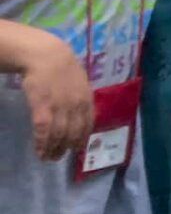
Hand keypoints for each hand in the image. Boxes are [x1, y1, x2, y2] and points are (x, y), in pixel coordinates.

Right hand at [19, 38, 92, 160]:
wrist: (47, 55)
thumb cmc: (62, 68)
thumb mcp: (80, 83)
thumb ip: (82, 99)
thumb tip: (82, 116)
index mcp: (88, 100)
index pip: (88, 126)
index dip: (81, 140)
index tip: (75, 149)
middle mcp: (77, 106)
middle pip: (73, 134)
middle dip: (66, 149)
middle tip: (57, 158)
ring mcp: (60, 107)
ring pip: (59, 135)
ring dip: (53, 149)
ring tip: (47, 157)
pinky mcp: (43, 106)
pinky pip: (44, 131)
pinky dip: (42, 143)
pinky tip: (39, 150)